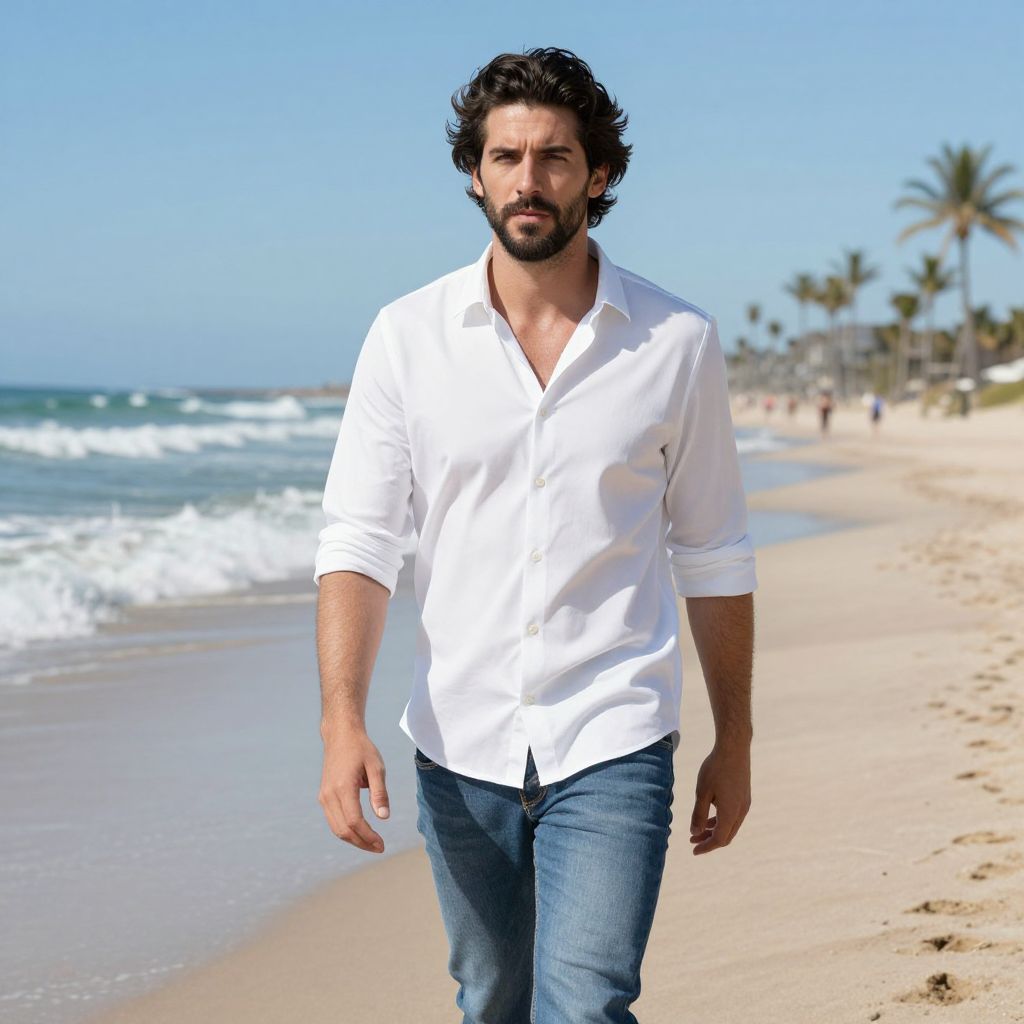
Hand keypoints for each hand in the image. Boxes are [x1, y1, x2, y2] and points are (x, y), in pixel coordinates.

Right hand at [318, 726, 389, 853]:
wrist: (340, 735)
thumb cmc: (361, 749)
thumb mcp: (376, 767)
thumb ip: (380, 792)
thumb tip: (384, 817)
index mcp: (343, 787)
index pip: (354, 821)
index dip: (368, 836)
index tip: (381, 844)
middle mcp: (329, 795)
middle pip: (343, 830)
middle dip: (362, 843)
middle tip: (379, 848)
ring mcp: (324, 796)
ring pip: (336, 828)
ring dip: (354, 840)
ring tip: (372, 844)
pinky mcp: (323, 796)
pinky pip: (333, 821)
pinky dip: (346, 831)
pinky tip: (361, 832)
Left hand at [689, 740, 750, 854]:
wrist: (734, 748)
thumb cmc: (715, 768)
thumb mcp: (702, 792)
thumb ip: (699, 814)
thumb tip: (695, 833)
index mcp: (731, 813)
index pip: (719, 839)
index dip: (706, 847)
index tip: (693, 850)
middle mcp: (741, 811)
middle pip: (726, 835)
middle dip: (709, 840)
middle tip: (693, 841)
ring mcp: (745, 804)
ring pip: (730, 826)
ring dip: (715, 830)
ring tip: (698, 829)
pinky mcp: (744, 796)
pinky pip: (733, 816)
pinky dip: (721, 820)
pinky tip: (709, 815)